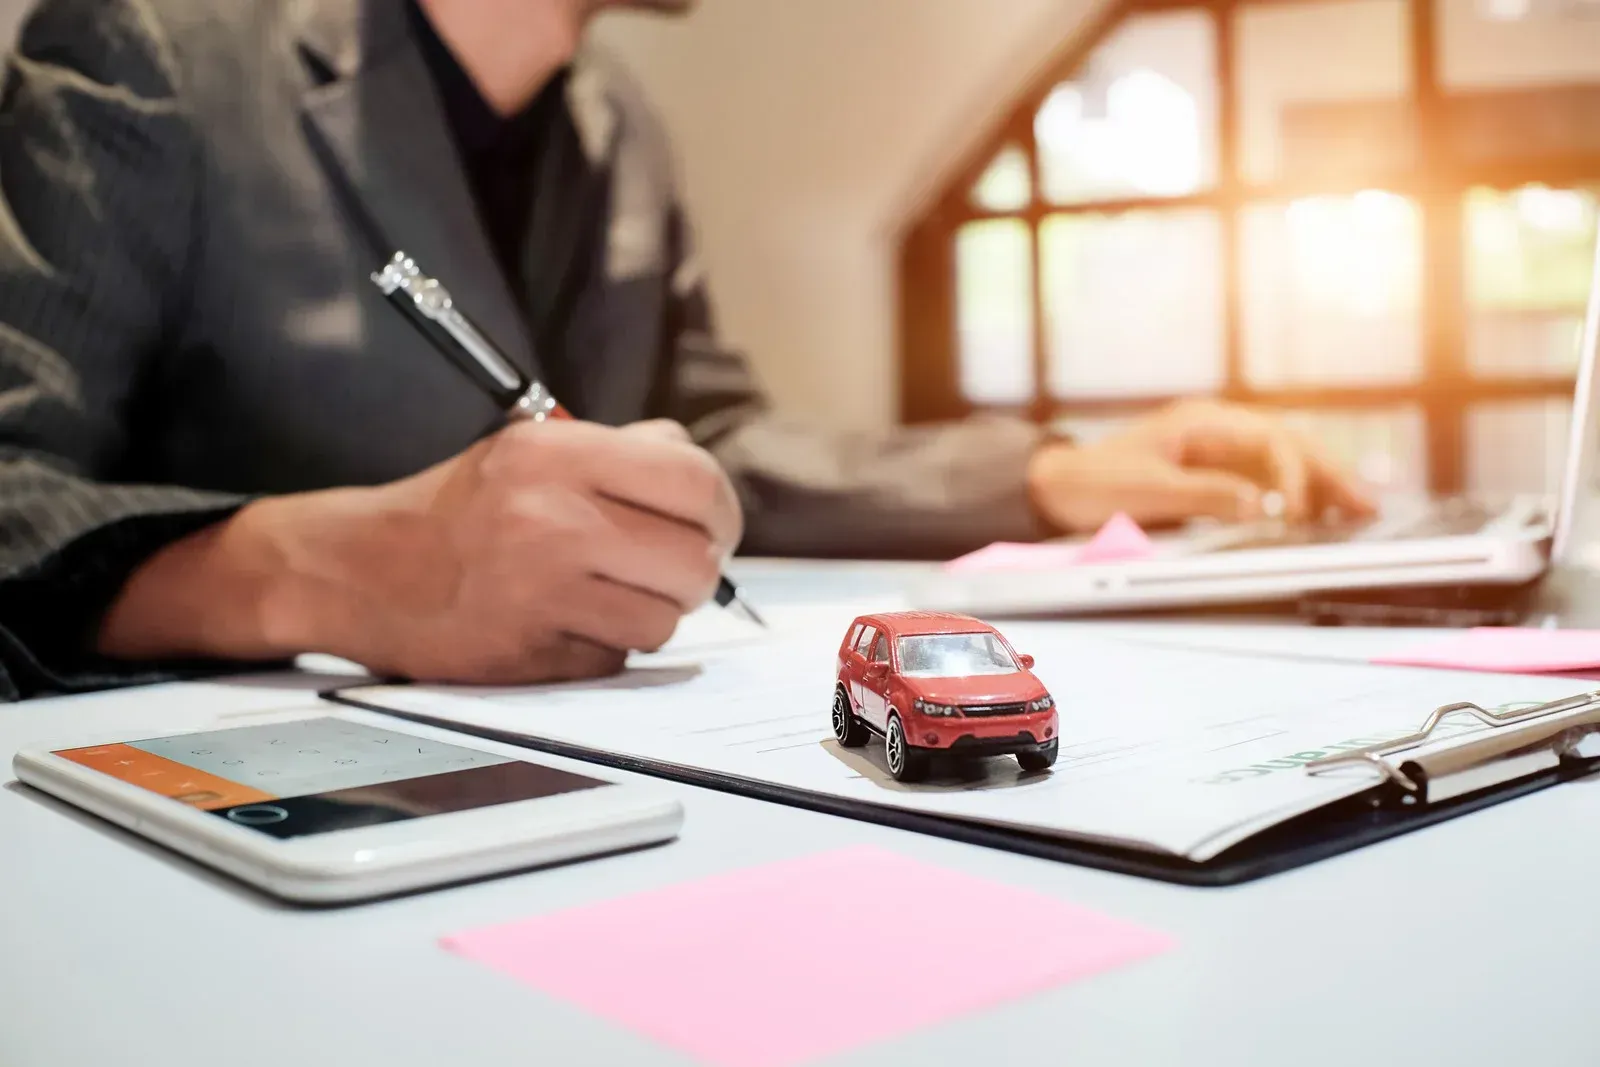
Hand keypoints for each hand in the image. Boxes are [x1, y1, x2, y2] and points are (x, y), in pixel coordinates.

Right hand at [98, 418, 742, 684]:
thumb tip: (699, 477)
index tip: (710, 527)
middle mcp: (550, 519)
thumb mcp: (533, 449)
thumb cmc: (461, 508)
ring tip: (599, 594)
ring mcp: (539, 591)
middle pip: (694, 562)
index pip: (694, 482)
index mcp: (556, 454)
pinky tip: (560, 624)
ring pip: (663, 621)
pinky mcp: (528, 654)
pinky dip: (602, 648)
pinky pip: (615, 660)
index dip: (718, 511)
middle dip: (692, 573)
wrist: (361, 567)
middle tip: (664, 570)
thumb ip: (623, 452)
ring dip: (646, 615)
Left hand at [1026, 399, 1375, 532]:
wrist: (1052, 488)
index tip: (1297, 512)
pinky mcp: (1216, 477)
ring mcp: (1219, 453)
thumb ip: (1206, 496)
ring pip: (1285, 463)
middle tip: (1369, 506)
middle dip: (1330, 474)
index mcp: (1202, 422)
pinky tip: (1323, 516)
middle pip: (1289, 446)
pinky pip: (1267, 484)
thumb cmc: (1091, 484)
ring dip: (1323, 485)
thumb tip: (1262, 507)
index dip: (1289, 476)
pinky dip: (1298, 498)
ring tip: (1364, 510)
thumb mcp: (1147, 491)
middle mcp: (1218, 431)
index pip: (1268, 441)